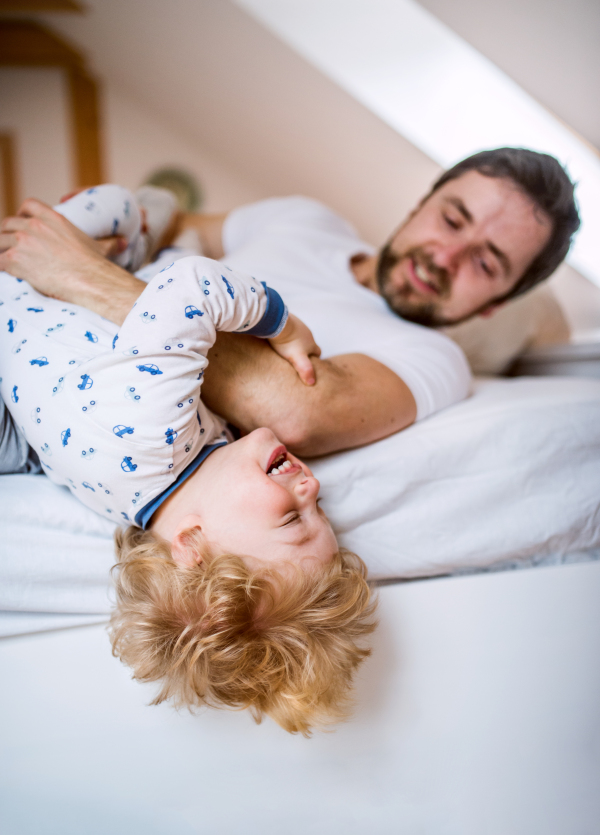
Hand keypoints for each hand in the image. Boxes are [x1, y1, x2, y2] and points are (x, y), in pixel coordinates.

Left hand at [0, 197, 126, 296]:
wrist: (89, 281)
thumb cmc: (95, 267)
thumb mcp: (101, 249)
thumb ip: (110, 242)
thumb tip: (123, 242)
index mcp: (53, 219)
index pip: (28, 205)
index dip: (21, 214)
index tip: (22, 225)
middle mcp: (34, 226)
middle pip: (8, 223)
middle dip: (7, 235)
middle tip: (12, 249)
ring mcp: (22, 241)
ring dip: (1, 251)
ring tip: (8, 262)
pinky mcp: (14, 259)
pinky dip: (1, 267)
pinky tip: (8, 273)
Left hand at [268, 313, 320, 385]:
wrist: (277, 323)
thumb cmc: (287, 342)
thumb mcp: (298, 359)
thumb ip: (306, 370)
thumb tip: (312, 383)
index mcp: (311, 343)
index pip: (317, 353)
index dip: (314, 360)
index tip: (307, 366)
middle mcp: (307, 333)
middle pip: (308, 344)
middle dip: (304, 351)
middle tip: (294, 359)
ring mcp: (297, 325)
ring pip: (298, 336)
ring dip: (294, 343)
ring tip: (284, 350)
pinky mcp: (287, 320)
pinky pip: (288, 329)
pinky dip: (286, 335)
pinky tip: (277, 340)